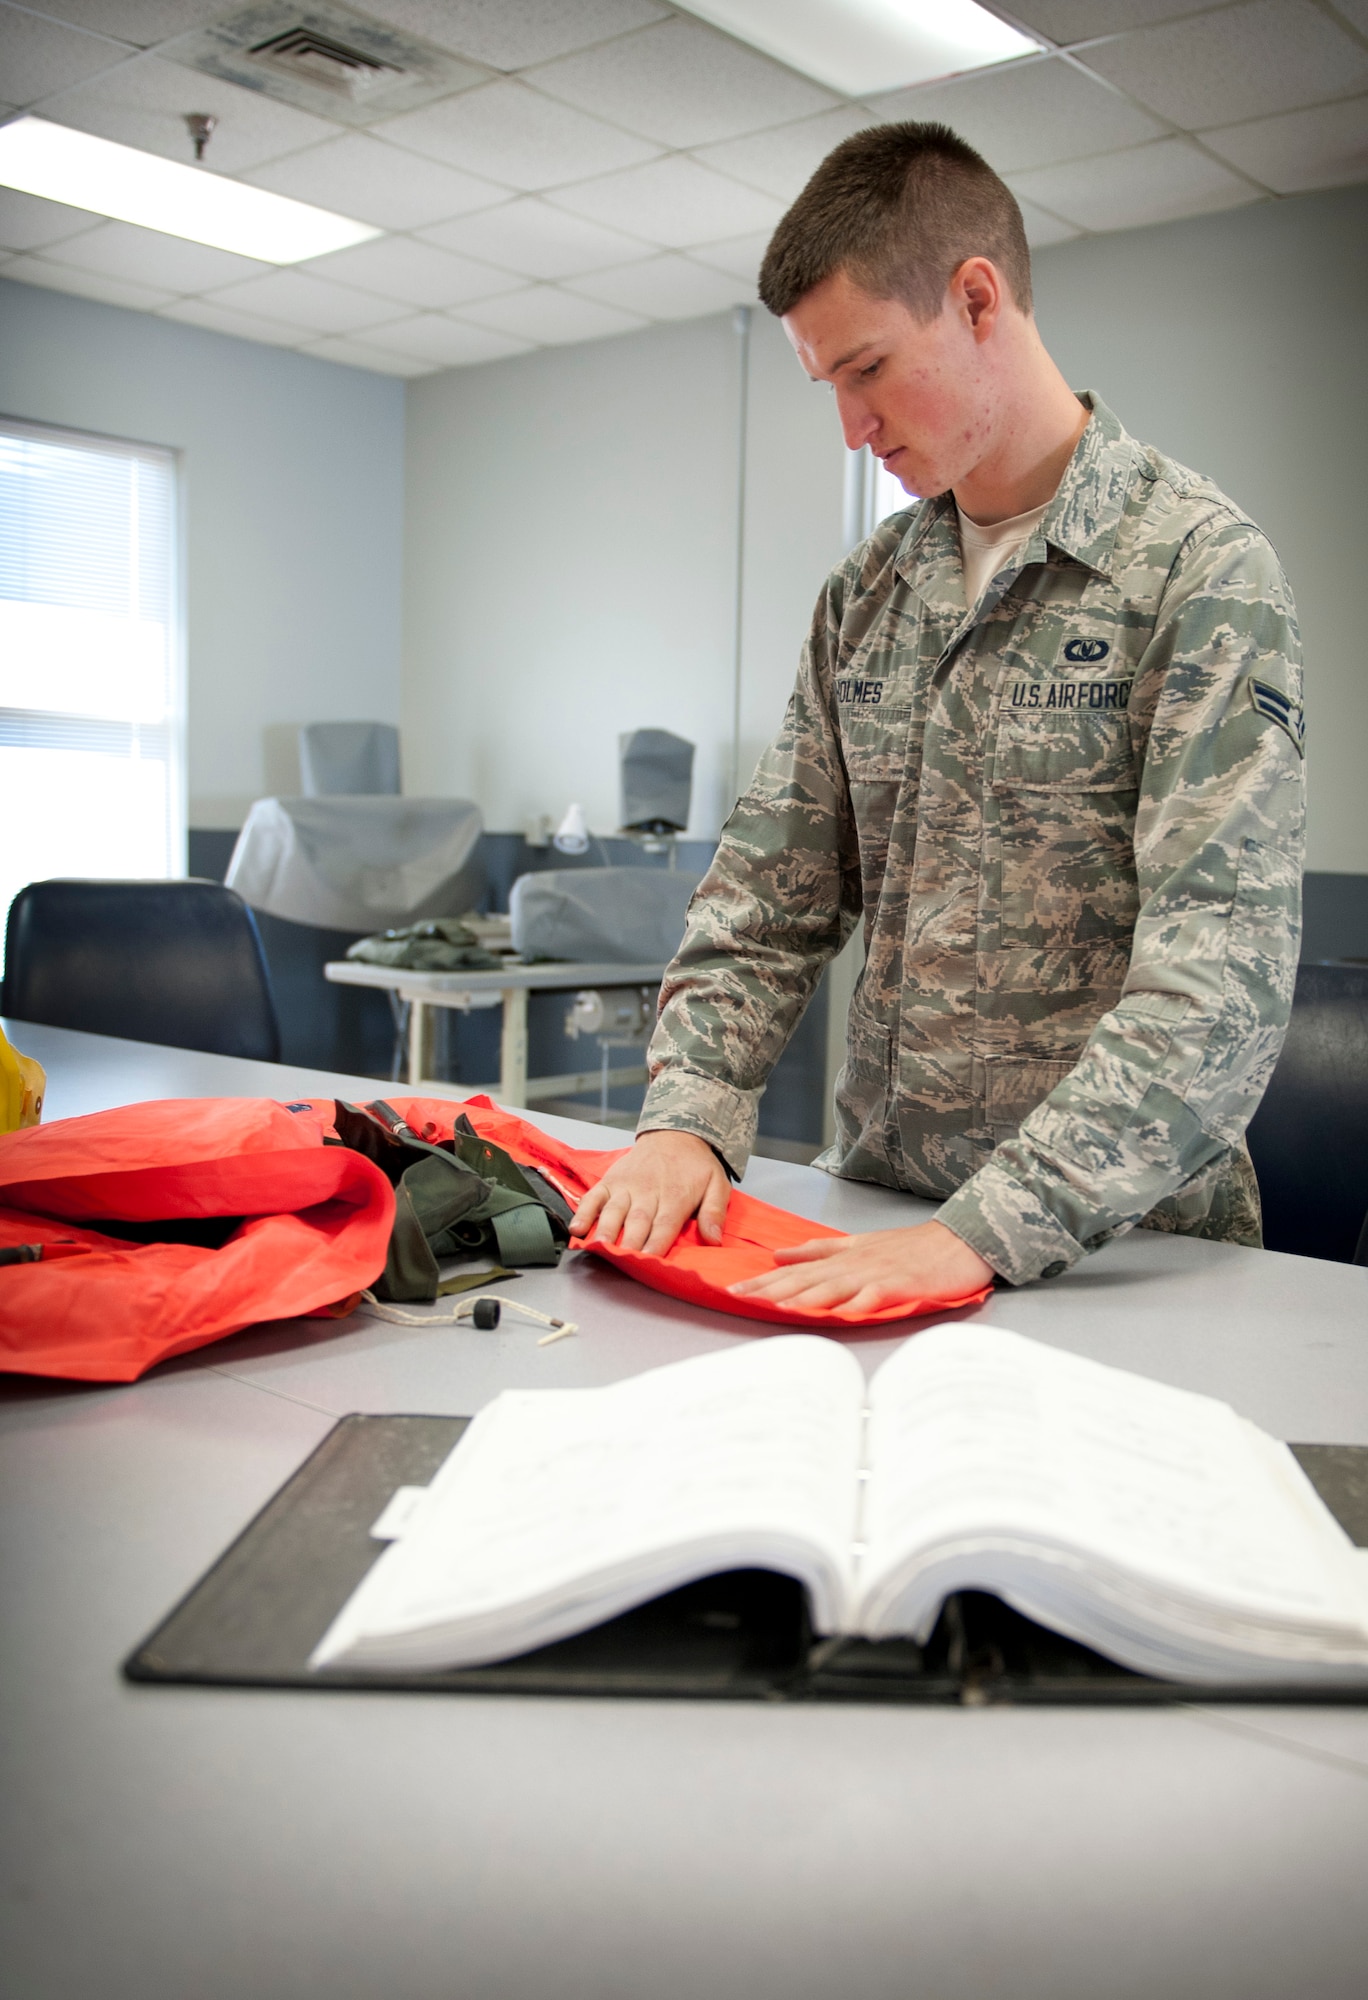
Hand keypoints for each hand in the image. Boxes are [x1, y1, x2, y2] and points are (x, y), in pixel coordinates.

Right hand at [570, 1129, 730, 1256]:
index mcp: (676, 1197)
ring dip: (605, 1229)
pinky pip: (594, 1197)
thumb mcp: (717, 1184)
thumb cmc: (696, 1165)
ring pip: (614, 1210)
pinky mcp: (611, 1180)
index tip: (648, 1261)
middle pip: (637, 1221)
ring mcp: (627, 1186)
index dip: (656, 1244)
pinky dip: (584, 1212)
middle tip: (621, 1261)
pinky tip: (577, 1228)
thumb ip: (714, 1213)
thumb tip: (714, 1240)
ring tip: (599, 1246)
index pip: (664, 1225)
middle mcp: (649, 1192)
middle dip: (629, 1242)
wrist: (675, 1133)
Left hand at [727, 1218, 993, 1315]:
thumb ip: (818, 1250)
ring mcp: (875, 1274)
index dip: (763, 1280)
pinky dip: (856, 1304)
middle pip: (805, 1278)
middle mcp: (852, 1264)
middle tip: (739, 1297)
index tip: (732, 1289)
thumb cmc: (908, 1247)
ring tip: (778, 1307)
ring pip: (833, 1286)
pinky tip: (840, 1314)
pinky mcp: (900, 1285)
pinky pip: (875, 1296)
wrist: (957, 1242)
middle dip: (771, 1289)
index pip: (795, 1270)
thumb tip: (778, 1255)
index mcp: (842, 1256)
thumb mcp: (858, 1244)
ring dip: (804, 1297)